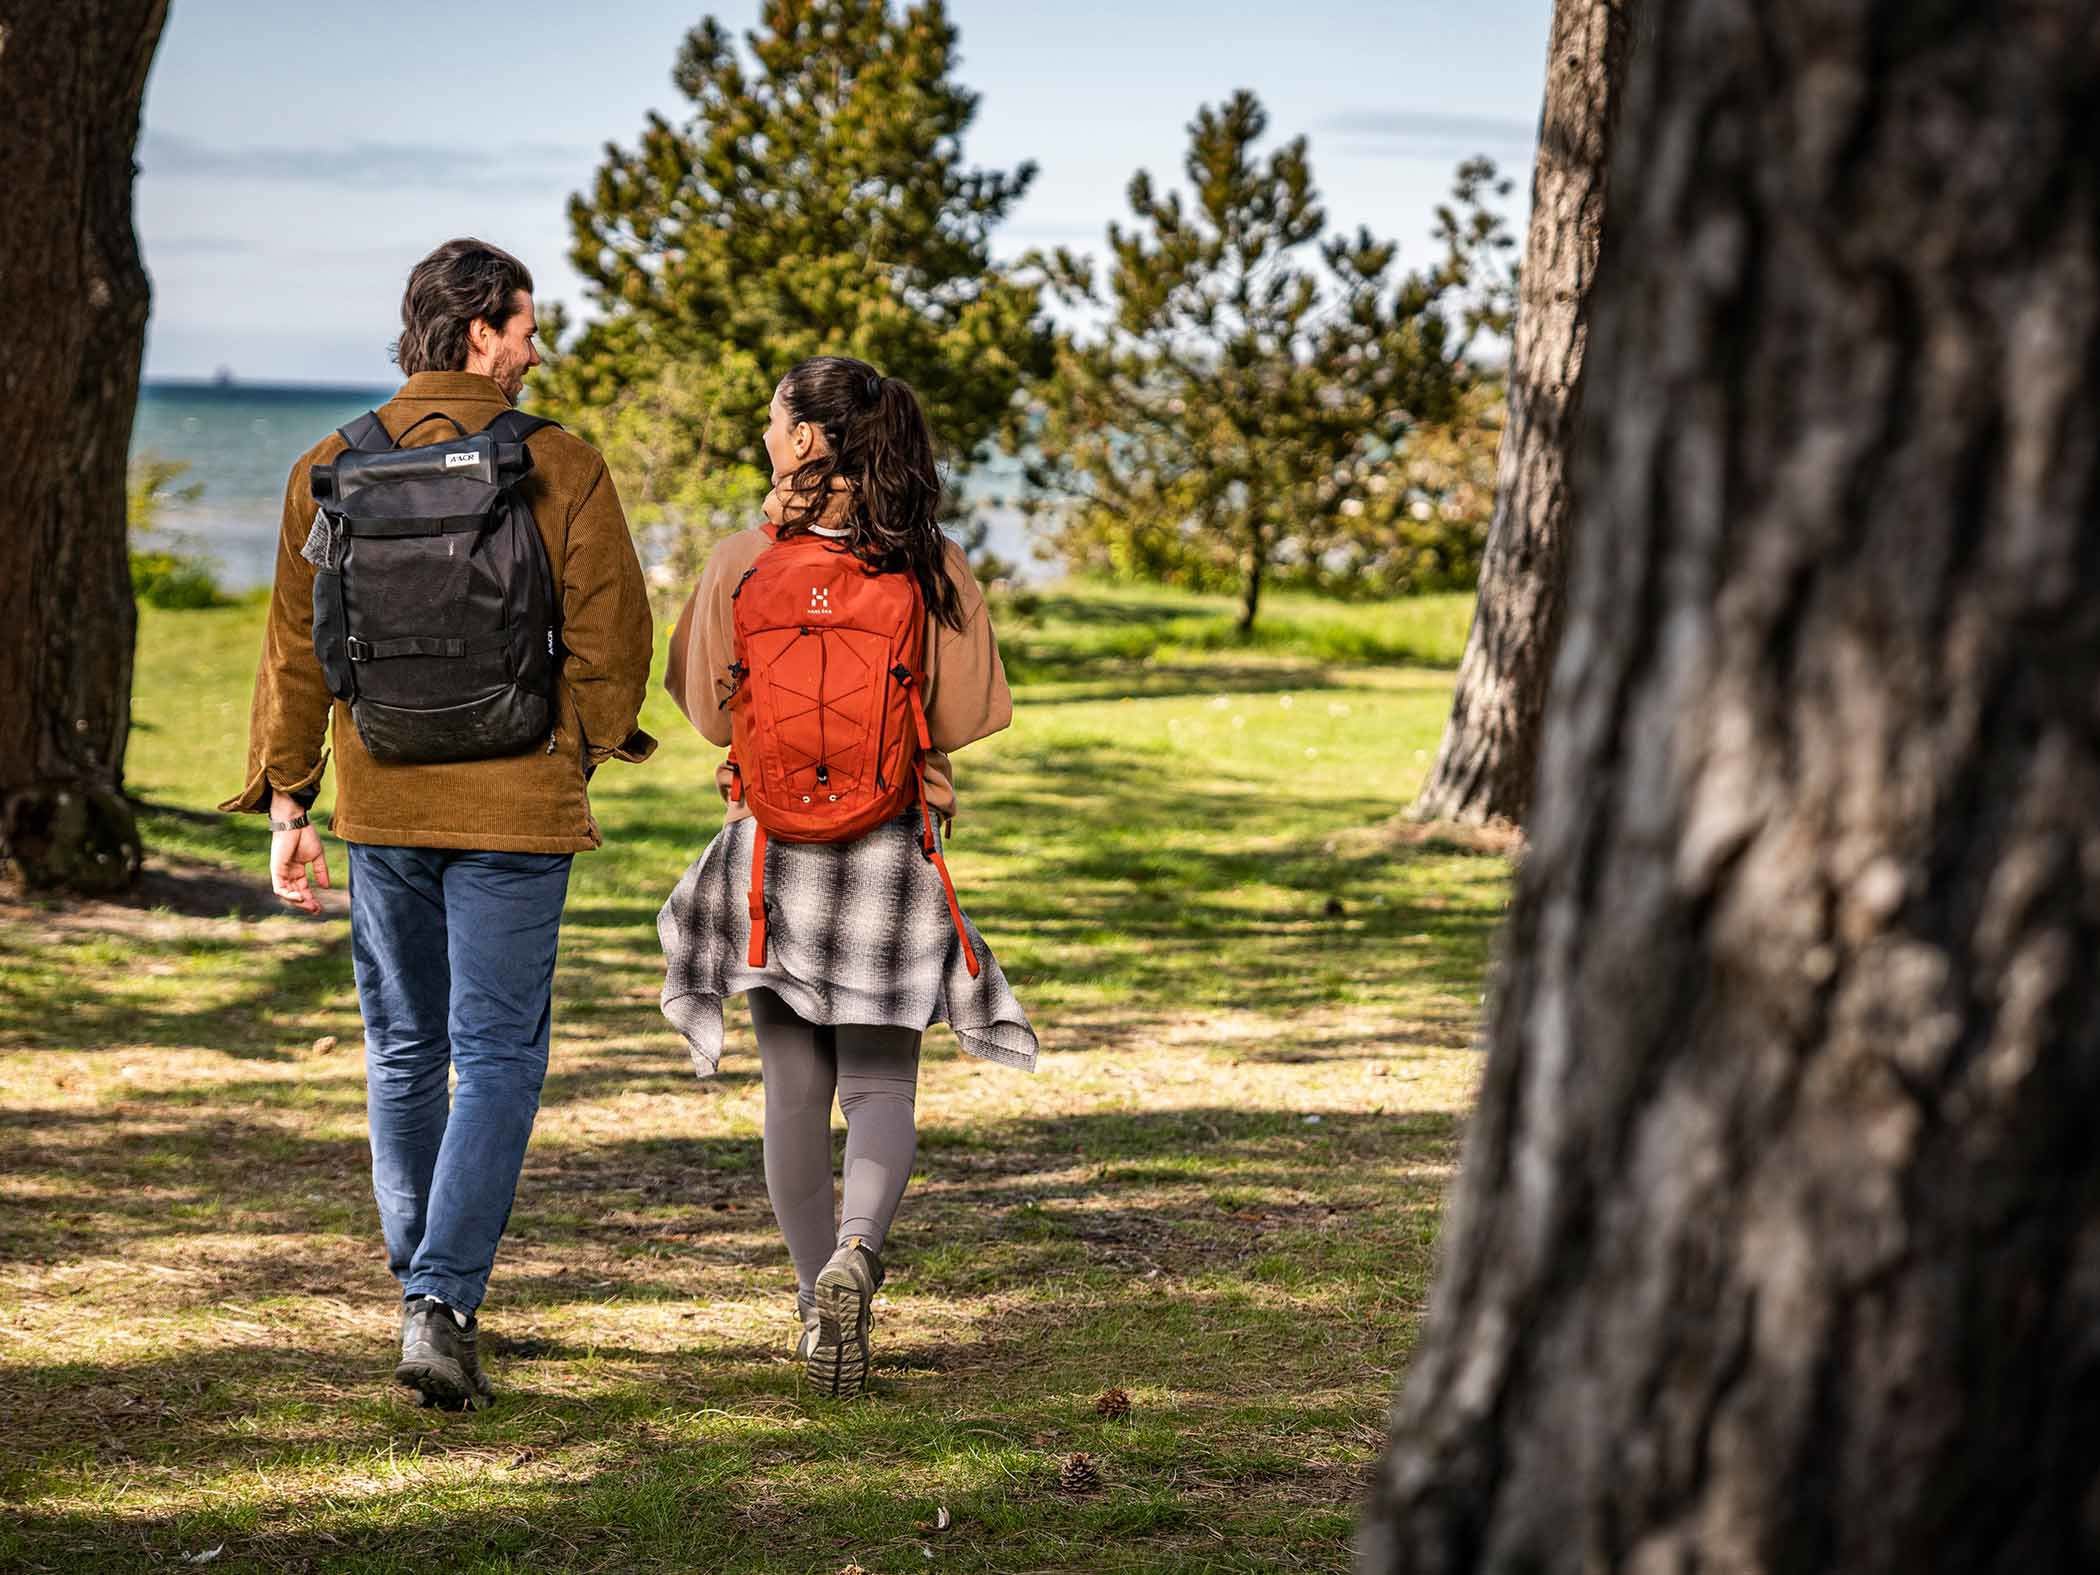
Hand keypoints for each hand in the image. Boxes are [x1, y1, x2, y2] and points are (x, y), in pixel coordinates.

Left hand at [268, 794, 330, 913]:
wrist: (295, 823)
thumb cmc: (305, 835)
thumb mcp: (317, 857)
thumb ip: (321, 871)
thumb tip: (326, 887)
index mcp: (297, 871)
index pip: (303, 889)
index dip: (311, 899)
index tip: (320, 908)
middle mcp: (288, 874)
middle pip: (295, 894)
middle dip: (305, 904)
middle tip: (316, 910)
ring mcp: (281, 872)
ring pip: (286, 894)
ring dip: (297, 902)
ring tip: (310, 906)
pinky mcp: (276, 869)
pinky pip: (279, 888)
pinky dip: (288, 895)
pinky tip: (300, 897)